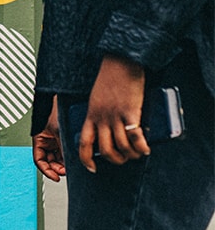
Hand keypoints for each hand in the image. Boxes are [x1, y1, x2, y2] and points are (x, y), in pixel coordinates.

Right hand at [32, 96, 65, 181]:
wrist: (65, 96)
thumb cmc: (56, 108)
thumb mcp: (59, 130)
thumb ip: (63, 146)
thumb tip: (70, 163)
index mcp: (39, 139)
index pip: (39, 160)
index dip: (47, 171)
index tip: (56, 177)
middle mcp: (47, 141)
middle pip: (50, 161)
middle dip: (57, 168)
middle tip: (66, 172)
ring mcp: (56, 140)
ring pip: (59, 158)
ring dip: (64, 164)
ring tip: (72, 166)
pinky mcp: (64, 138)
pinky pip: (66, 152)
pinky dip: (70, 157)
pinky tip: (75, 159)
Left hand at [78, 54, 150, 171]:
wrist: (121, 61)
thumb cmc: (111, 76)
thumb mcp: (97, 96)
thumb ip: (100, 112)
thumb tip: (110, 128)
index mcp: (90, 114)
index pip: (83, 143)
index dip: (86, 159)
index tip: (92, 168)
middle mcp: (101, 117)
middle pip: (105, 150)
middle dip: (116, 160)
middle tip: (123, 159)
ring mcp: (115, 116)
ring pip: (121, 147)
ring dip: (131, 155)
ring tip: (137, 154)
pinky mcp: (130, 112)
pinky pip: (135, 137)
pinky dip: (141, 147)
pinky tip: (146, 149)